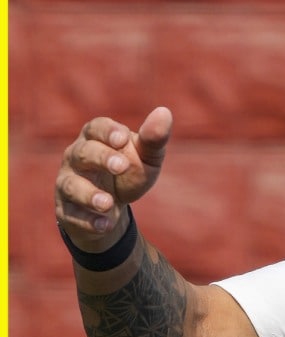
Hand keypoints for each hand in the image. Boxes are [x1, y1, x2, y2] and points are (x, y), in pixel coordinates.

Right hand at [54, 107, 172, 250]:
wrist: (113, 208)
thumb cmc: (129, 172)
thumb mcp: (146, 157)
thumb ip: (154, 138)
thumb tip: (164, 112)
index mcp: (96, 139)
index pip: (95, 127)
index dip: (107, 131)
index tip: (122, 138)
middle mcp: (76, 158)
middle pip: (82, 153)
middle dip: (101, 158)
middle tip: (122, 166)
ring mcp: (68, 184)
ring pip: (71, 185)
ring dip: (89, 194)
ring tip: (108, 203)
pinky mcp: (66, 210)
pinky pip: (72, 215)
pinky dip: (88, 220)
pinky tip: (106, 224)